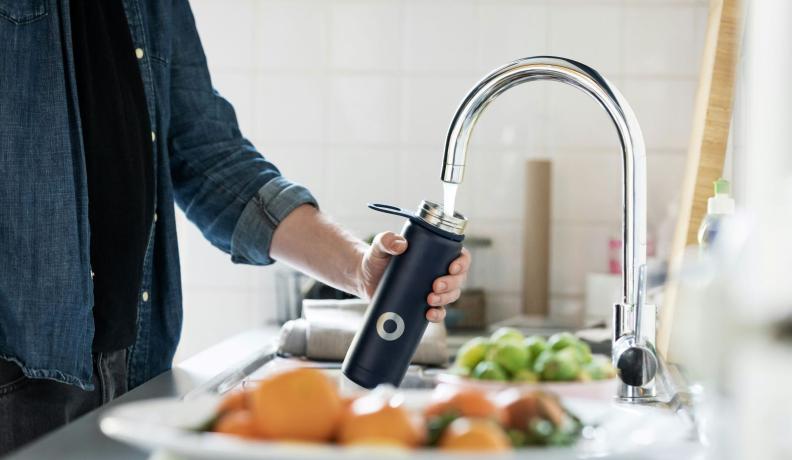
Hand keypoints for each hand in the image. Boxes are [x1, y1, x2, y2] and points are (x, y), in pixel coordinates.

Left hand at [357, 231, 471, 322]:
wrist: (365, 278)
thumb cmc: (376, 258)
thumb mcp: (380, 246)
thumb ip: (386, 240)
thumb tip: (400, 245)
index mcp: (436, 253)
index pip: (460, 256)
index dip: (462, 263)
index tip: (452, 267)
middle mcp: (439, 272)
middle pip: (459, 279)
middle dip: (451, 284)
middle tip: (435, 286)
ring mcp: (432, 289)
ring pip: (451, 296)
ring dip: (446, 299)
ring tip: (430, 300)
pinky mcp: (423, 305)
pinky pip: (438, 312)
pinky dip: (437, 315)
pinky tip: (429, 315)